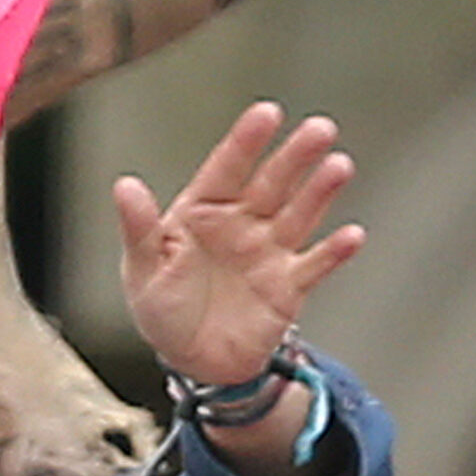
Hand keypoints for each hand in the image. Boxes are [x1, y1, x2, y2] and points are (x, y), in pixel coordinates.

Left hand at [114, 101, 363, 388]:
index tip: (267, 114)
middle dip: (295, 157)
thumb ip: (139, 229)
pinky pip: (314, 266)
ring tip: (339, 167)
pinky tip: (351, 236)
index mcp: (203, 212)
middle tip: (320, 129)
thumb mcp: (142, 269)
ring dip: (319, 192)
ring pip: (299, 214)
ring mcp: (268, 252)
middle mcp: (242, 224)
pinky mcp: (288, 286)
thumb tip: (124, 186)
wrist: (193, 362)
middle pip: (273, 183)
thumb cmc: (163, 310)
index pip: (227, 168)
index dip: (246, 141)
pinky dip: (333, 253)